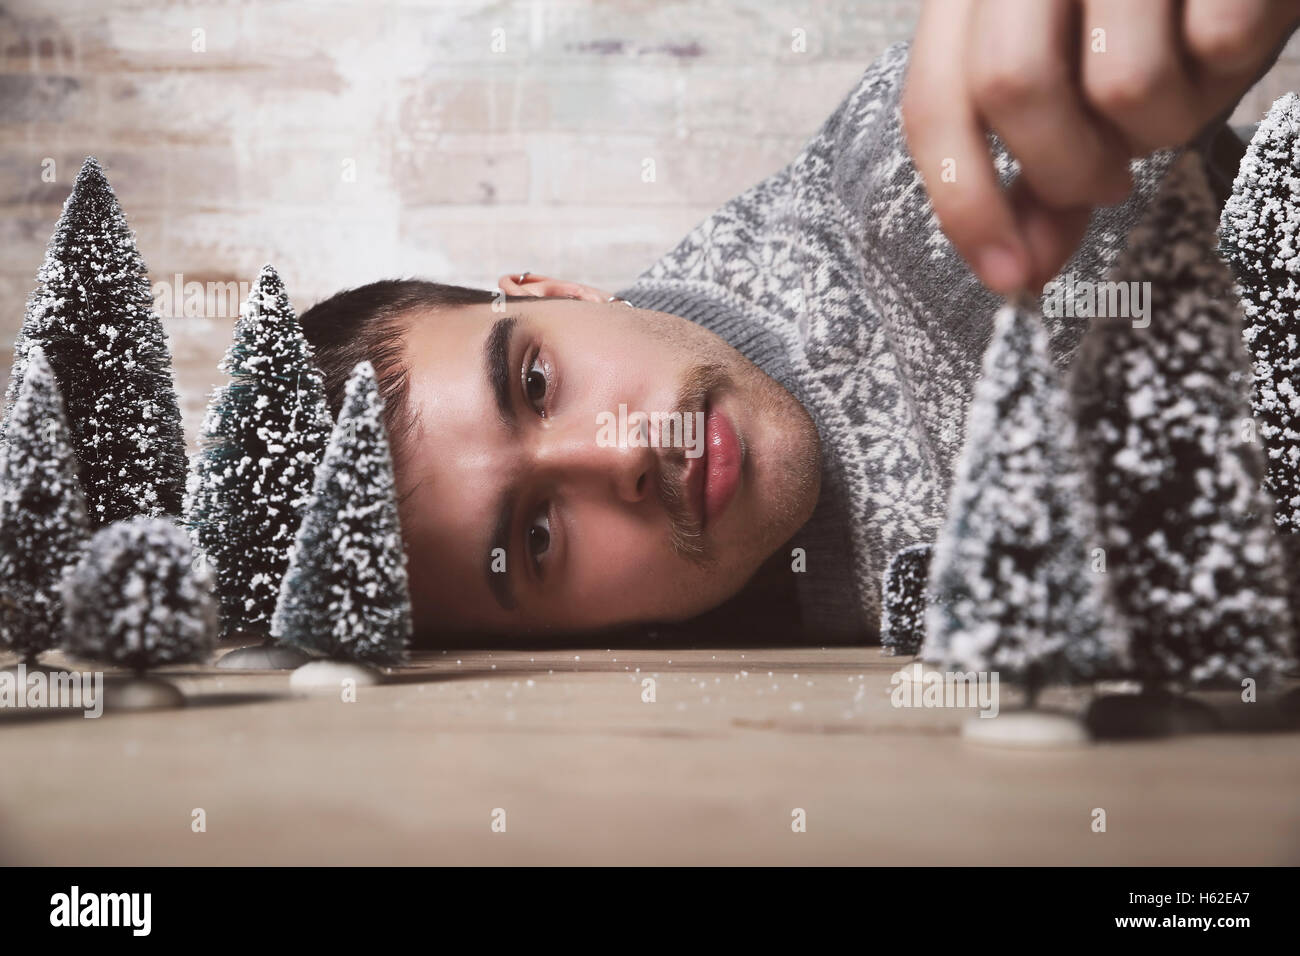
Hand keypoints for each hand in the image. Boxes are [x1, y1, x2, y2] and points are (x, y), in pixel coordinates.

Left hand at [902, 0, 1299, 294]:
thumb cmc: (1150, 4)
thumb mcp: (1074, 71)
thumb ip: (1039, 167)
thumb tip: (1023, 271)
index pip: (933, 103)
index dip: (964, 204)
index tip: (1007, 277)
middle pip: (1012, 90)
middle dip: (1066, 171)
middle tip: (1108, 182)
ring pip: (1125, 84)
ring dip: (1164, 121)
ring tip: (1181, 84)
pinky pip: (1220, 40)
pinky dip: (1232, 63)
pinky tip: (1228, 28)